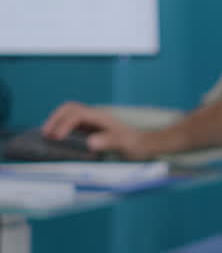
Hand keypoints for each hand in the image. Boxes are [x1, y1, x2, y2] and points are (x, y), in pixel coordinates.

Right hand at [42, 103, 162, 160]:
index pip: (76, 114)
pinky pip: (72, 122)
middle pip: (69, 108)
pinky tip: (58, 139)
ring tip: (48, 136)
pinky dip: (61, 127)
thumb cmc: (136, 145)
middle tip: (46, 134)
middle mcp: (95, 116)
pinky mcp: (91, 128)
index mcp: (101, 117)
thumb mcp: (125, 144)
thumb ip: (110, 142)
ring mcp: (92, 121)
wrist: (145, 144)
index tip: (58, 138)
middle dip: (55, 118)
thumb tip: (90, 142)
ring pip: (68, 113)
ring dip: (56, 121)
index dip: (64, 124)